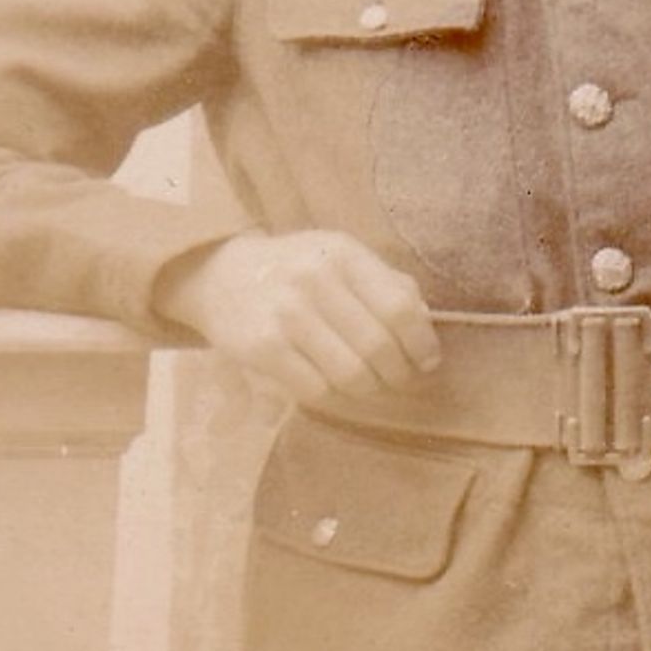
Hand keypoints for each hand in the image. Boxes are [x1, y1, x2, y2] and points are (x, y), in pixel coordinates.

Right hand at [154, 230, 439, 402]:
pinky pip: (316, 390)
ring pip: (351, 374)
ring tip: (369, 385)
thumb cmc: (296, 269)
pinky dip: (334, 397)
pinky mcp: (262, 348)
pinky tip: (335, 387)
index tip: (427, 361)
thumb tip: (425, 322)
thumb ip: (385, 282)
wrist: (222, 275)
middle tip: (400, 380)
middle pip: (379, 346)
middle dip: (398, 373)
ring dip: (368, 389)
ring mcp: (286, 314)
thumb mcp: (340, 257)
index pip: (399, 307)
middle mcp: (315, 279)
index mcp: (343, 254)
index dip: (421, 342)